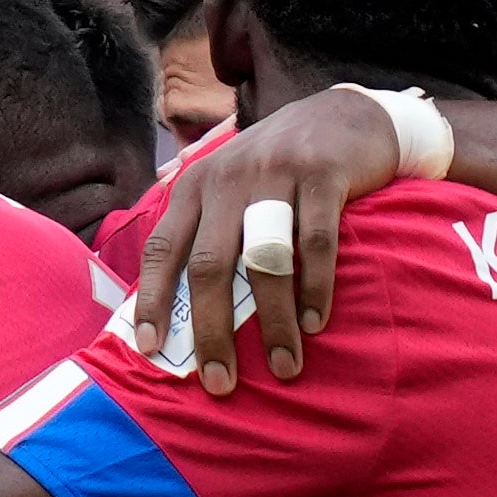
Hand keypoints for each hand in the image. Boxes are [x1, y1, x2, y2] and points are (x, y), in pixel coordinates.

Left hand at [125, 90, 405, 388]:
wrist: (347, 113)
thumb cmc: (280, 168)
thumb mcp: (231, 184)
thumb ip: (205, 228)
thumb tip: (176, 305)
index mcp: (197, 186)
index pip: (163, 248)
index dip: (153, 299)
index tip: (149, 348)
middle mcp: (229, 178)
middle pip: (211, 265)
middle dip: (212, 330)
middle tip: (220, 382)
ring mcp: (276, 173)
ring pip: (265, 260)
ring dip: (274, 321)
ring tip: (283, 366)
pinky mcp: (323, 174)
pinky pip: (316, 242)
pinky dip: (315, 288)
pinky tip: (315, 323)